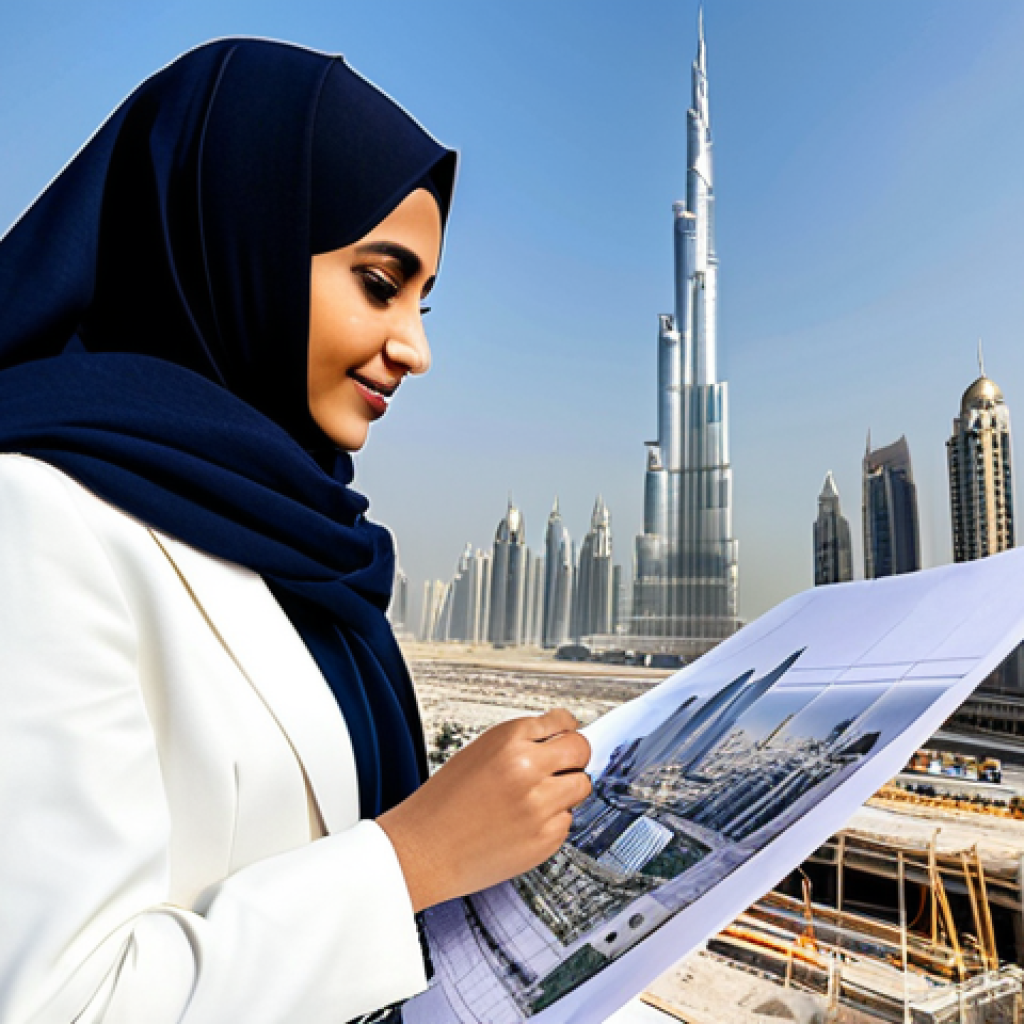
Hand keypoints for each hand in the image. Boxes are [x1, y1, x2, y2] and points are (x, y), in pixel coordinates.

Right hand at [377, 708, 590, 910]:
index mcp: (508, 741)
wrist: (422, 850)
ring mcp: (539, 806)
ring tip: (539, 796)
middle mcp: (527, 769)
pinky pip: (567, 820)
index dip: (564, 728)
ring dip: (567, 788)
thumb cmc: (442, 803)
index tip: (566, 733)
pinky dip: (553, 819)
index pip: (561, 721)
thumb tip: (556, 737)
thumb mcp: (477, 754)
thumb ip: (518, 743)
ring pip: (581, 785)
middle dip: (575, 755)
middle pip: (581, 749)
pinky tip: (525, 821)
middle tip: (564, 764)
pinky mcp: (545, 839)